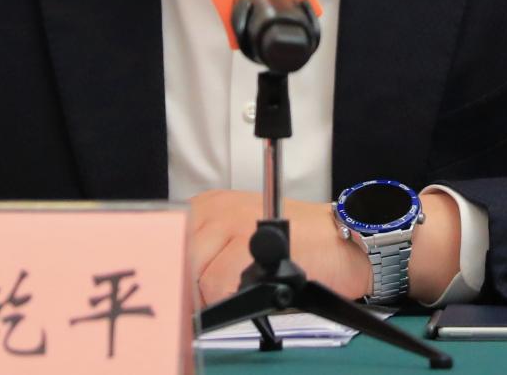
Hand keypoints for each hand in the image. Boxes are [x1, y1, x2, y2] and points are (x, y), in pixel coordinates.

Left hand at [187, 191, 370, 306]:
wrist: (341, 242)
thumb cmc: (298, 244)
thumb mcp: (241, 238)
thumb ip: (207, 253)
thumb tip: (177, 283)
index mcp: (208, 206)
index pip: (165, 243)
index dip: (172, 273)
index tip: (180, 291)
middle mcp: (215, 209)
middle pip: (175, 258)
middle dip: (189, 287)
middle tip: (212, 300)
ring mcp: (231, 222)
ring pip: (193, 273)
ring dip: (210, 294)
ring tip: (239, 290)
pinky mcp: (247, 243)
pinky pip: (216, 284)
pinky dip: (229, 298)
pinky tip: (252, 290)